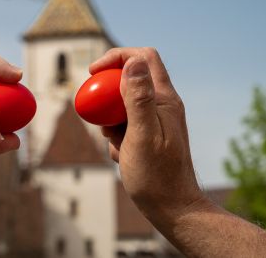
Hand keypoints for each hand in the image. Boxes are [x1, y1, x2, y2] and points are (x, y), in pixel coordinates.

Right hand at [90, 47, 204, 221]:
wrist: (173, 208)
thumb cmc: (157, 176)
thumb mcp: (142, 134)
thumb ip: (138, 98)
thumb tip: (132, 63)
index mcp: (164, 99)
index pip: (143, 58)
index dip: (116, 57)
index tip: (93, 72)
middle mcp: (163, 105)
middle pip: (129, 80)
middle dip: (108, 95)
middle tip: (99, 116)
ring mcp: (156, 120)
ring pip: (124, 104)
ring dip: (111, 119)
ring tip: (114, 142)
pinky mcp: (149, 134)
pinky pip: (126, 123)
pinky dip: (116, 135)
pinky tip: (121, 155)